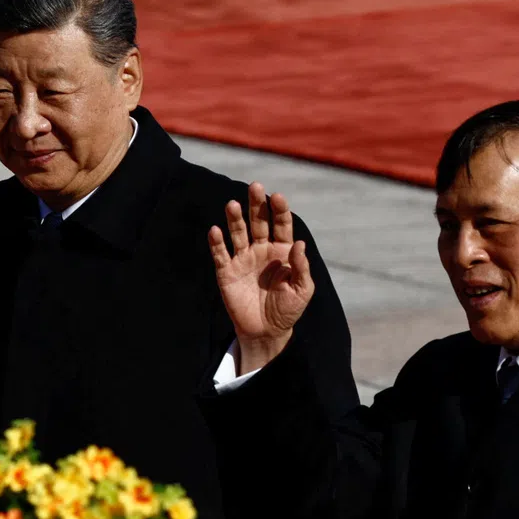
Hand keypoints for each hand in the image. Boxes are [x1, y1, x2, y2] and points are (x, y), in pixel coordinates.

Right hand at [208, 182, 313, 372]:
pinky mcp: (226, 272)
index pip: (281, 224)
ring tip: (232, 204)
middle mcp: (261, 249)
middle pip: (258, 221)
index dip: (279, 210)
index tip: (278, 197)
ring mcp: (243, 259)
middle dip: (256, 205)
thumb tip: (299, 243)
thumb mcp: (302, 290)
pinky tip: (216, 230)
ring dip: (235, 219)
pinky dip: (217, 243)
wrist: (266, 331)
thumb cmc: (287, 310)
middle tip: (255, 187)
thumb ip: (301, 267)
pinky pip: (221, 254)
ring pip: (238, 233)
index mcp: (282, 250)